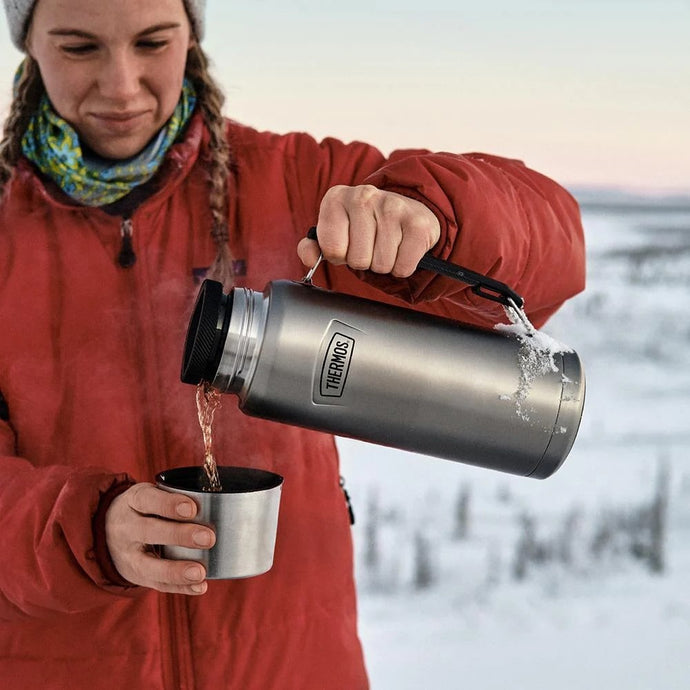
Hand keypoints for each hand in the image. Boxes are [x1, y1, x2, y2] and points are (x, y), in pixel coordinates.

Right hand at [105, 482, 215, 594]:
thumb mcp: (150, 494)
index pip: (147, 500)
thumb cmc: (144, 508)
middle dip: (179, 535)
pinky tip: (200, 586)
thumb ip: (175, 497)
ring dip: (176, 570)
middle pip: (148, 531)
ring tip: (200, 572)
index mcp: (132, 502)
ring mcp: (127, 555)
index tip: (192, 508)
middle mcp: (126, 528)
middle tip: (208, 538)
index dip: (169, 504)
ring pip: (148, 565)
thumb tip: (220, 499)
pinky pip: (156, 584)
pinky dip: (179, 587)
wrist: (105, 532)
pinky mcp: (135, 575)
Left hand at [297, 185, 440, 277]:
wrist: (406, 210)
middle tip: (370, 245)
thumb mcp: (334, 232)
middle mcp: (363, 195)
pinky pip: (403, 266)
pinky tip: (402, 248)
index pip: (332, 250)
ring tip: (386, 245)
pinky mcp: (418, 222)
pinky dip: (402, 266)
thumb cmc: (364, 227)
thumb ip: (313, 247)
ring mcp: (393, 206)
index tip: (347, 244)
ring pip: (382, 264)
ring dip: (384, 264)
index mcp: (335, 198)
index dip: (340, 255)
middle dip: (364, 261)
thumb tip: (310, 258)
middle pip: (358, 260)